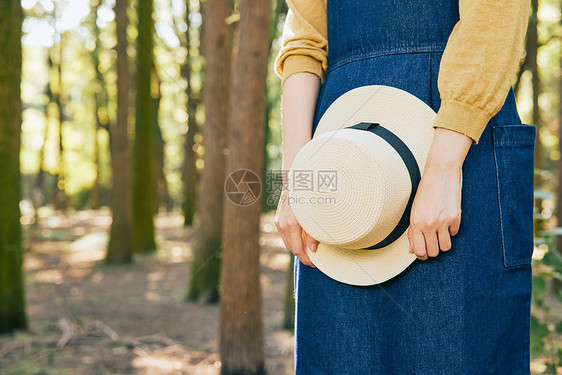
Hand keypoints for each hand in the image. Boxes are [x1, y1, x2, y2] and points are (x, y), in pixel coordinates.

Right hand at [274, 189, 318, 266]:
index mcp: (292, 225)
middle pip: (291, 248)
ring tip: (308, 249)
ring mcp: (278, 222)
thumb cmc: (308, 198)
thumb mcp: (315, 217)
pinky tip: (301, 238)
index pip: (297, 250)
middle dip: (302, 255)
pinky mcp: (278, 219)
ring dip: (296, 247)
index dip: (306, 259)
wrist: (296, 182)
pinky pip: (284, 235)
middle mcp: (283, 225)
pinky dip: (292, 239)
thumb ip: (314, 234)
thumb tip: (313, 249)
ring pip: (286, 242)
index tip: (314, 264)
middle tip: (313, 259)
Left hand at [407, 127, 471, 259]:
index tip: (425, 252)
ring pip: (446, 247)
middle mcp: (428, 224)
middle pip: (434, 253)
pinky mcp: (455, 217)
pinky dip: (452, 229)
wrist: (440, 174)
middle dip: (434, 250)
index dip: (422, 255)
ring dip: (444, 242)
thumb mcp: (414, 211)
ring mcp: (442, 222)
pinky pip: (454, 233)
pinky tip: (448, 218)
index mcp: (415, 223)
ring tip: (441, 232)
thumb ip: (413, 232)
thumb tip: (412, 251)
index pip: (419, 251)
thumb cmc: (426, 192)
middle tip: (434, 243)